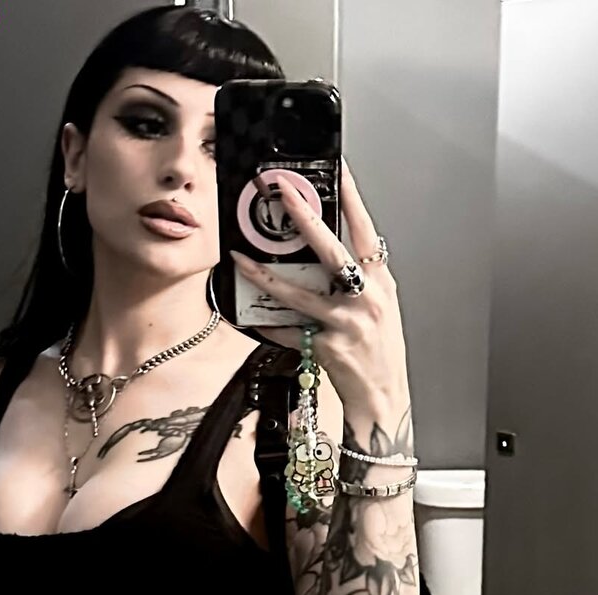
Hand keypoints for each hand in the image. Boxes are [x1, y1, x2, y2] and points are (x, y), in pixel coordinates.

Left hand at [231, 160, 409, 415]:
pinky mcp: (327, 347)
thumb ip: (358, 279)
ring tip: (241, 258)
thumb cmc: (379, 350)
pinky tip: (253, 318)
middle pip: (331, 250)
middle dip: (305, 218)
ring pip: (299, 293)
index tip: (337, 169)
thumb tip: (324, 251)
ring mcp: (346, 323)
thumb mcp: (378, 307)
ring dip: (265, 275)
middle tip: (283, 193)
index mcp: (380, 282)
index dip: (352, 197)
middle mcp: (366, 299)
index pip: (365, 230)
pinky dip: (270, 325)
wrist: (383, 396)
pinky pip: (289, 332)